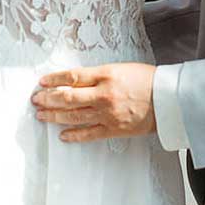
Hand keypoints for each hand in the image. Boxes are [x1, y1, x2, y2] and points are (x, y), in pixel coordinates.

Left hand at [33, 63, 156, 141]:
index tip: (42, 82)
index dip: (54, 79)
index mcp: (106, 75)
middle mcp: (104, 95)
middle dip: (48, 99)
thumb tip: (76, 81)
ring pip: (73, 116)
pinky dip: (73, 135)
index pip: (72, 77)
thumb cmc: (148, 80)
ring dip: (54, 115)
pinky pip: (88, 134)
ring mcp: (107, 114)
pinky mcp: (113, 129)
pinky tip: (62, 135)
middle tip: (36, 100)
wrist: (168, 100)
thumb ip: (99, 75)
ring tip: (42, 115)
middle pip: (68, 98)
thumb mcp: (121, 69)